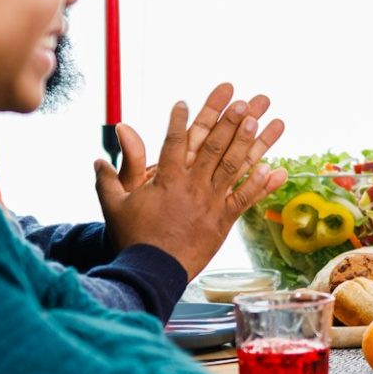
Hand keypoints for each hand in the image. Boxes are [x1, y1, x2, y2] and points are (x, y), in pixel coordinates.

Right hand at [93, 83, 286, 278]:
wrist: (153, 272)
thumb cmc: (133, 238)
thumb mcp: (116, 205)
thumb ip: (110, 177)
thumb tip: (97, 158)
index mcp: (167, 180)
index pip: (174, 142)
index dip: (179, 120)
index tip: (185, 101)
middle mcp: (192, 187)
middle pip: (213, 147)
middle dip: (228, 121)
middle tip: (243, 101)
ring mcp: (210, 203)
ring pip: (234, 167)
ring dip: (249, 142)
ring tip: (261, 120)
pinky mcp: (223, 221)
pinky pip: (245, 199)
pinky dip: (260, 185)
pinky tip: (275, 168)